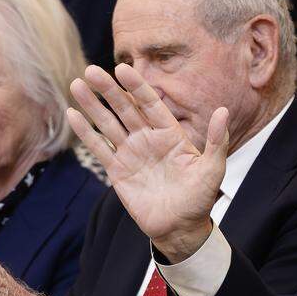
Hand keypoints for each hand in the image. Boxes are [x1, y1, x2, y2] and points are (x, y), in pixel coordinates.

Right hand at [66, 63, 228, 261]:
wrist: (181, 227)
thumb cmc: (200, 198)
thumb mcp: (212, 169)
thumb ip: (217, 140)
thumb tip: (224, 110)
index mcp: (170, 134)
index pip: (151, 103)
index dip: (137, 86)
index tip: (123, 67)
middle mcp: (148, 138)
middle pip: (125, 108)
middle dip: (109, 89)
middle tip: (92, 69)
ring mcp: (131, 153)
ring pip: (108, 124)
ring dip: (92, 105)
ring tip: (77, 84)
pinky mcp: (117, 171)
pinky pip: (99, 148)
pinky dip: (85, 132)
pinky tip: (72, 114)